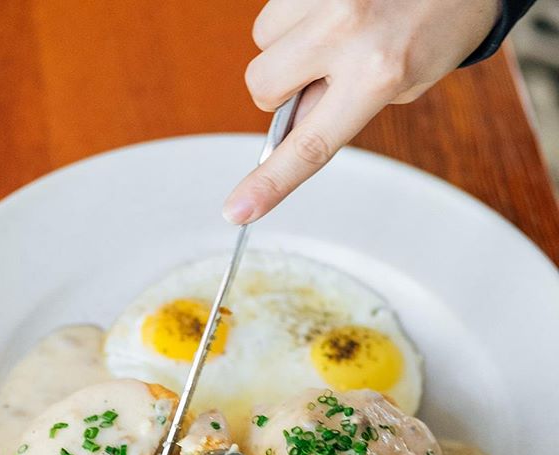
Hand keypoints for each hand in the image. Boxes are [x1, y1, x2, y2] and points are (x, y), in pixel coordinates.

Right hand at [223, 0, 499, 223]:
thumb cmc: (439, 25)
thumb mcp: (403, 85)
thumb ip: (343, 107)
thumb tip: (290, 120)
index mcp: (377, 75)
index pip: (309, 146)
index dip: (270, 183)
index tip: (237, 211)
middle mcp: (347, 30)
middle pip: (262, 85)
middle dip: (279, 90)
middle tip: (320, 76)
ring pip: (263, 38)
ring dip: (289, 44)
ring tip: (337, 30)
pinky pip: (277, 4)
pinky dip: (298, 12)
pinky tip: (335, 7)